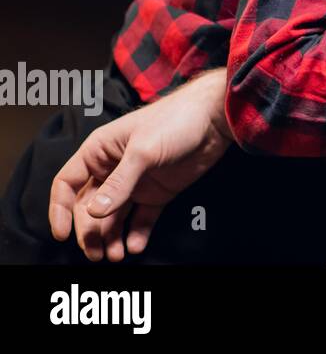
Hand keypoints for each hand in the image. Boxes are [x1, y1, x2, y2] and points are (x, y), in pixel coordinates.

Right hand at [49, 67, 232, 261]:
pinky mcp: (157, 193)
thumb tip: (94, 212)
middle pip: (88, 208)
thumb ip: (119, 183)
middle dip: (90, 232)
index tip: (62, 235)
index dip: (60, 210)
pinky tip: (135, 246)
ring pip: (113, 217)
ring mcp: (135, 183)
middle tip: (96, 253)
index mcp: (99, 152)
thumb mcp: (143, 151)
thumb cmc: (175, 121)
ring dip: (111, 238)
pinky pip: (141, 219)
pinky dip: (136, 234)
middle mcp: (112, 169)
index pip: (67, 183)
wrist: (215, 119)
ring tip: (115, 256)